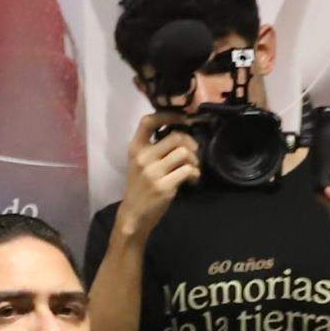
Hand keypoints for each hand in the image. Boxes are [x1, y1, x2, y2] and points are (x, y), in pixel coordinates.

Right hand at [119, 109, 201, 233]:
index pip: (148, 121)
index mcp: (135, 149)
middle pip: (176, 137)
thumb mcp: (140, 163)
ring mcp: (153, 173)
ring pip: (184, 153)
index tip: (183, 118)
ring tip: (192, 168)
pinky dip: (195, 174)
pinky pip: (189, 170)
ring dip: (194, 160)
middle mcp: (142, 158)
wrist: (134, 214)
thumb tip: (183, 133)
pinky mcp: (164, 186)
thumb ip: (155, 148)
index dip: (168, 115)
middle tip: (193, 153)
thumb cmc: (140, 186)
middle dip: (190, 143)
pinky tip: (192, 180)